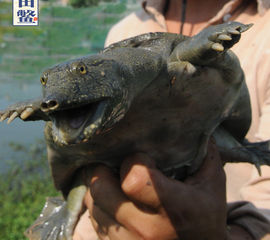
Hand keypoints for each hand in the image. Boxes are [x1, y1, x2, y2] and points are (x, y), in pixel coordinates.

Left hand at [84, 140, 251, 239]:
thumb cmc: (206, 214)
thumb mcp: (212, 182)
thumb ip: (204, 152)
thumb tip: (194, 123)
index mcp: (173, 208)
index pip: (133, 179)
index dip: (132, 162)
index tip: (142, 159)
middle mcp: (146, 229)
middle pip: (101, 189)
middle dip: (104, 170)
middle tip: (116, 166)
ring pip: (93, 204)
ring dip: (101, 187)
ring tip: (116, 182)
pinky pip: (94, 221)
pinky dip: (100, 206)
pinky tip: (116, 201)